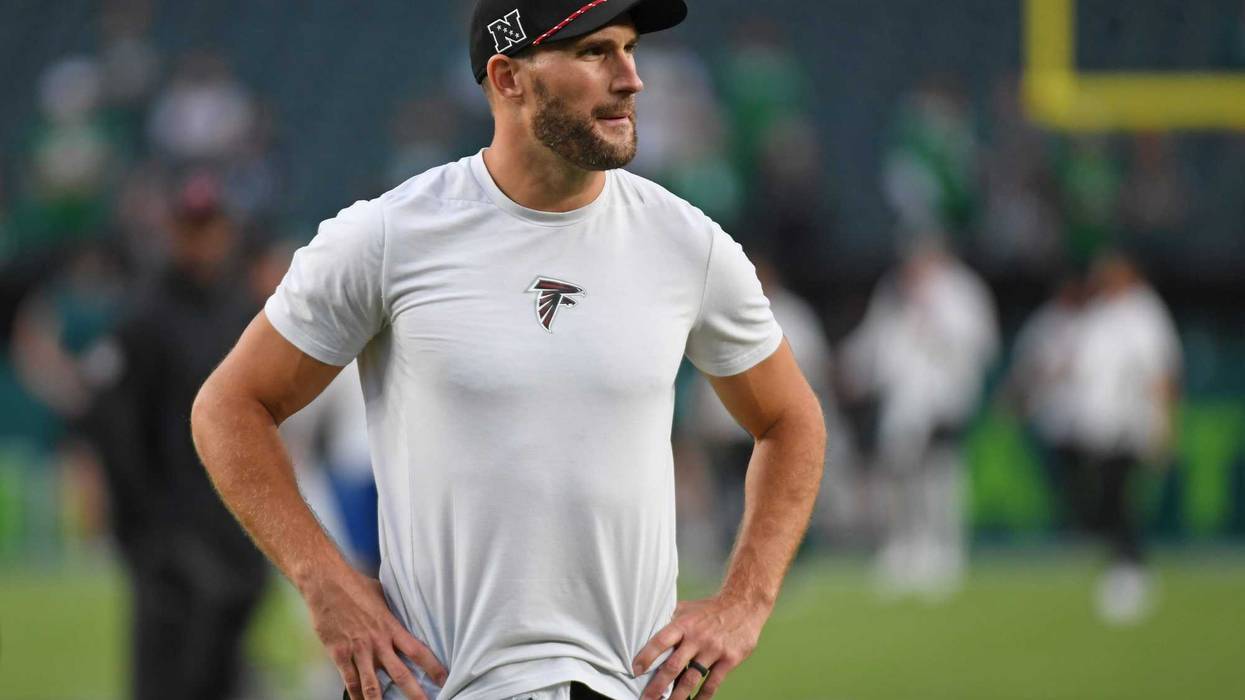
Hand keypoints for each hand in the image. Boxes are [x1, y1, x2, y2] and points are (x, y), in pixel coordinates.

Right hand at [303, 570, 446, 699]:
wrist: (326, 583)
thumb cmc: (354, 584)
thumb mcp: (381, 594)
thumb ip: (391, 608)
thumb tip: (401, 606)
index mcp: (391, 627)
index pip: (418, 651)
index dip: (433, 667)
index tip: (444, 679)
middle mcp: (377, 642)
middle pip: (400, 673)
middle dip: (414, 693)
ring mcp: (358, 650)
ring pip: (373, 684)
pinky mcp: (339, 654)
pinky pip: (350, 681)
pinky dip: (356, 696)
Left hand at [632, 595, 768, 699]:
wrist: (744, 604)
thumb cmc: (710, 608)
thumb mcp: (687, 608)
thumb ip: (669, 620)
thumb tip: (647, 627)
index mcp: (684, 624)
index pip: (660, 641)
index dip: (646, 656)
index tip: (635, 671)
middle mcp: (697, 638)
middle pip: (673, 666)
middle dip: (657, 686)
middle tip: (646, 699)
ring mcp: (714, 649)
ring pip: (691, 679)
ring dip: (678, 696)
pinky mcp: (729, 659)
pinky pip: (712, 683)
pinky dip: (702, 696)